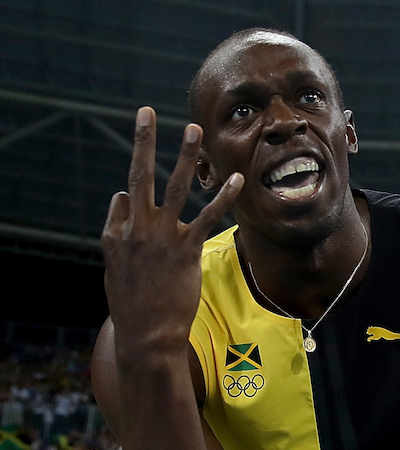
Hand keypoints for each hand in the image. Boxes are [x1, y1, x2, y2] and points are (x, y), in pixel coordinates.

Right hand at [101, 107, 243, 357]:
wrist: (147, 336)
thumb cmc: (131, 308)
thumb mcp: (112, 272)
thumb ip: (116, 237)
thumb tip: (121, 203)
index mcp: (113, 236)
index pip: (122, 200)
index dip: (130, 203)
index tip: (136, 208)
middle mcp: (135, 230)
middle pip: (138, 176)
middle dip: (143, 141)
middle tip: (147, 112)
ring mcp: (161, 238)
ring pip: (174, 188)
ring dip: (186, 156)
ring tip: (194, 130)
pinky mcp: (186, 250)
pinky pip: (207, 216)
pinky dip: (223, 197)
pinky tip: (237, 178)